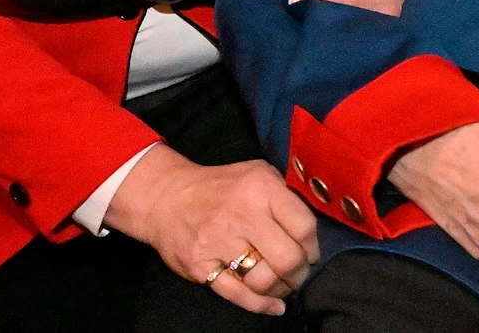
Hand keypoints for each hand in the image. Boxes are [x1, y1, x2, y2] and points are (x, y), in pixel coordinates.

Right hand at [103, 147, 319, 315]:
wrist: (166, 197)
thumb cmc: (220, 187)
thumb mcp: (257, 173)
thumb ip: (285, 196)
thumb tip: (311, 230)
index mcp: (260, 188)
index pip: (304, 226)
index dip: (313, 247)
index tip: (311, 253)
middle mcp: (241, 214)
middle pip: (288, 259)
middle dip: (300, 272)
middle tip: (297, 273)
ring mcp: (218, 242)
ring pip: (265, 280)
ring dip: (280, 289)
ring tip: (281, 284)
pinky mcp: (200, 266)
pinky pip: (238, 295)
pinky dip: (261, 305)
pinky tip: (274, 306)